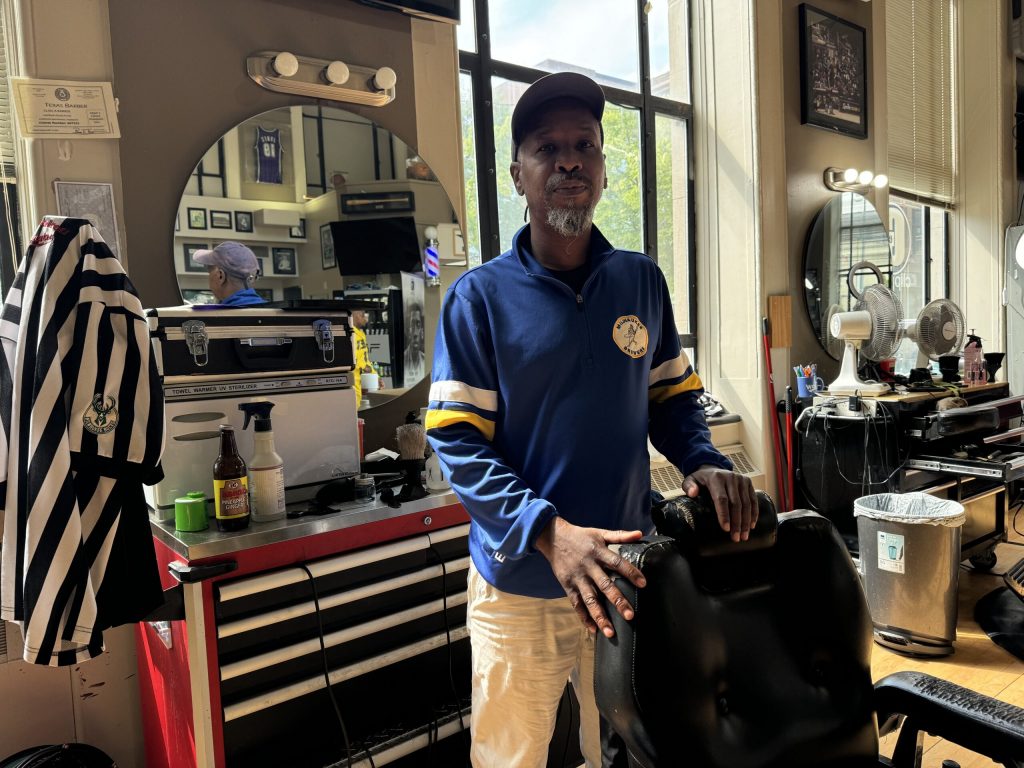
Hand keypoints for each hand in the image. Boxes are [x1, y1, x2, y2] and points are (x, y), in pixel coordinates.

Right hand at [534, 517, 645, 637]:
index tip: (643, 584)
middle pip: (604, 585)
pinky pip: (576, 604)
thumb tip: (640, 534)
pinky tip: (593, 629)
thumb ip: (620, 535)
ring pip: (589, 600)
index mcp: (598, 552)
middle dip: (617, 601)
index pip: (617, 563)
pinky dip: (584, 617)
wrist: (553, 538)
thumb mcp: (600, 533)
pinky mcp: (567, 586)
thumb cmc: (581, 536)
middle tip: (630, 615)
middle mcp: (588, 566)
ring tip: (611, 632)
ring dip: (600, 616)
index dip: (630, 572)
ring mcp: (577, 578)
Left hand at [682, 465, 757, 542]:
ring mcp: (741, 479)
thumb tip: (692, 493)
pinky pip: (753, 500)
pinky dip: (754, 513)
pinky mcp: (748, 482)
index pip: (721, 499)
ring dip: (746, 521)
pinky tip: (752, 525)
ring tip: (744, 536)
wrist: (712, 469)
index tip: (725, 528)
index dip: (724, 514)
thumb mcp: (691, 480)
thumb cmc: (701, 480)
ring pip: (746, 503)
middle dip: (737, 522)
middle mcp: (730, 477)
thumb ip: (689, 486)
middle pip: (736, 503)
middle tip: (736, 538)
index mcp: (716, 478)